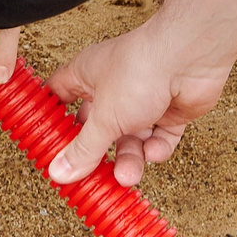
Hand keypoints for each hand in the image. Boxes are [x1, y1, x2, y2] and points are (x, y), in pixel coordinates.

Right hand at [42, 19, 235, 186]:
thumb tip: (59, 171)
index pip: (59, 96)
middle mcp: (112, 87)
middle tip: (90, 175)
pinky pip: (159, 138)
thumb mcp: (103, 118)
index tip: (47, 143)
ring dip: (130, 159)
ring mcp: (142, 99)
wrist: (189, 60)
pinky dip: (157, 148)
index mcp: (86, 75)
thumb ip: (83, 149)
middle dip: (97, 152)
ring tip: (127, 176)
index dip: (53, 119)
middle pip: (97, 127)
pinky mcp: (169, 111)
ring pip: (131, 138)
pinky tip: (153, 151)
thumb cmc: (140, 69)